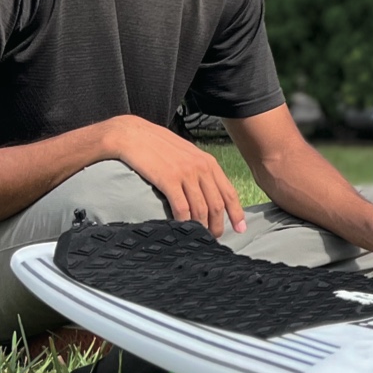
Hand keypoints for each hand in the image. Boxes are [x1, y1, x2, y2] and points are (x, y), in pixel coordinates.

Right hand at [103, 115, 245, 234]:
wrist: (132, 134)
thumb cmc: (157, 144)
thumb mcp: (186, 153)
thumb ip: (198, 169)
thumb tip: (205, 191)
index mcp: (208, 162)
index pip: (229, 192)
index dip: (236, 212)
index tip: (240, 228)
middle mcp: (201, 168)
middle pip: (217, 204)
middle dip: (218, 225)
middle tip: (215, 238)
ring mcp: (186, 174)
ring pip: (201, 209)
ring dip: (202, 227)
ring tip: (200, 238)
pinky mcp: (168, 179)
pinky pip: (181, 207)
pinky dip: (184, 222)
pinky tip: (182, 229)